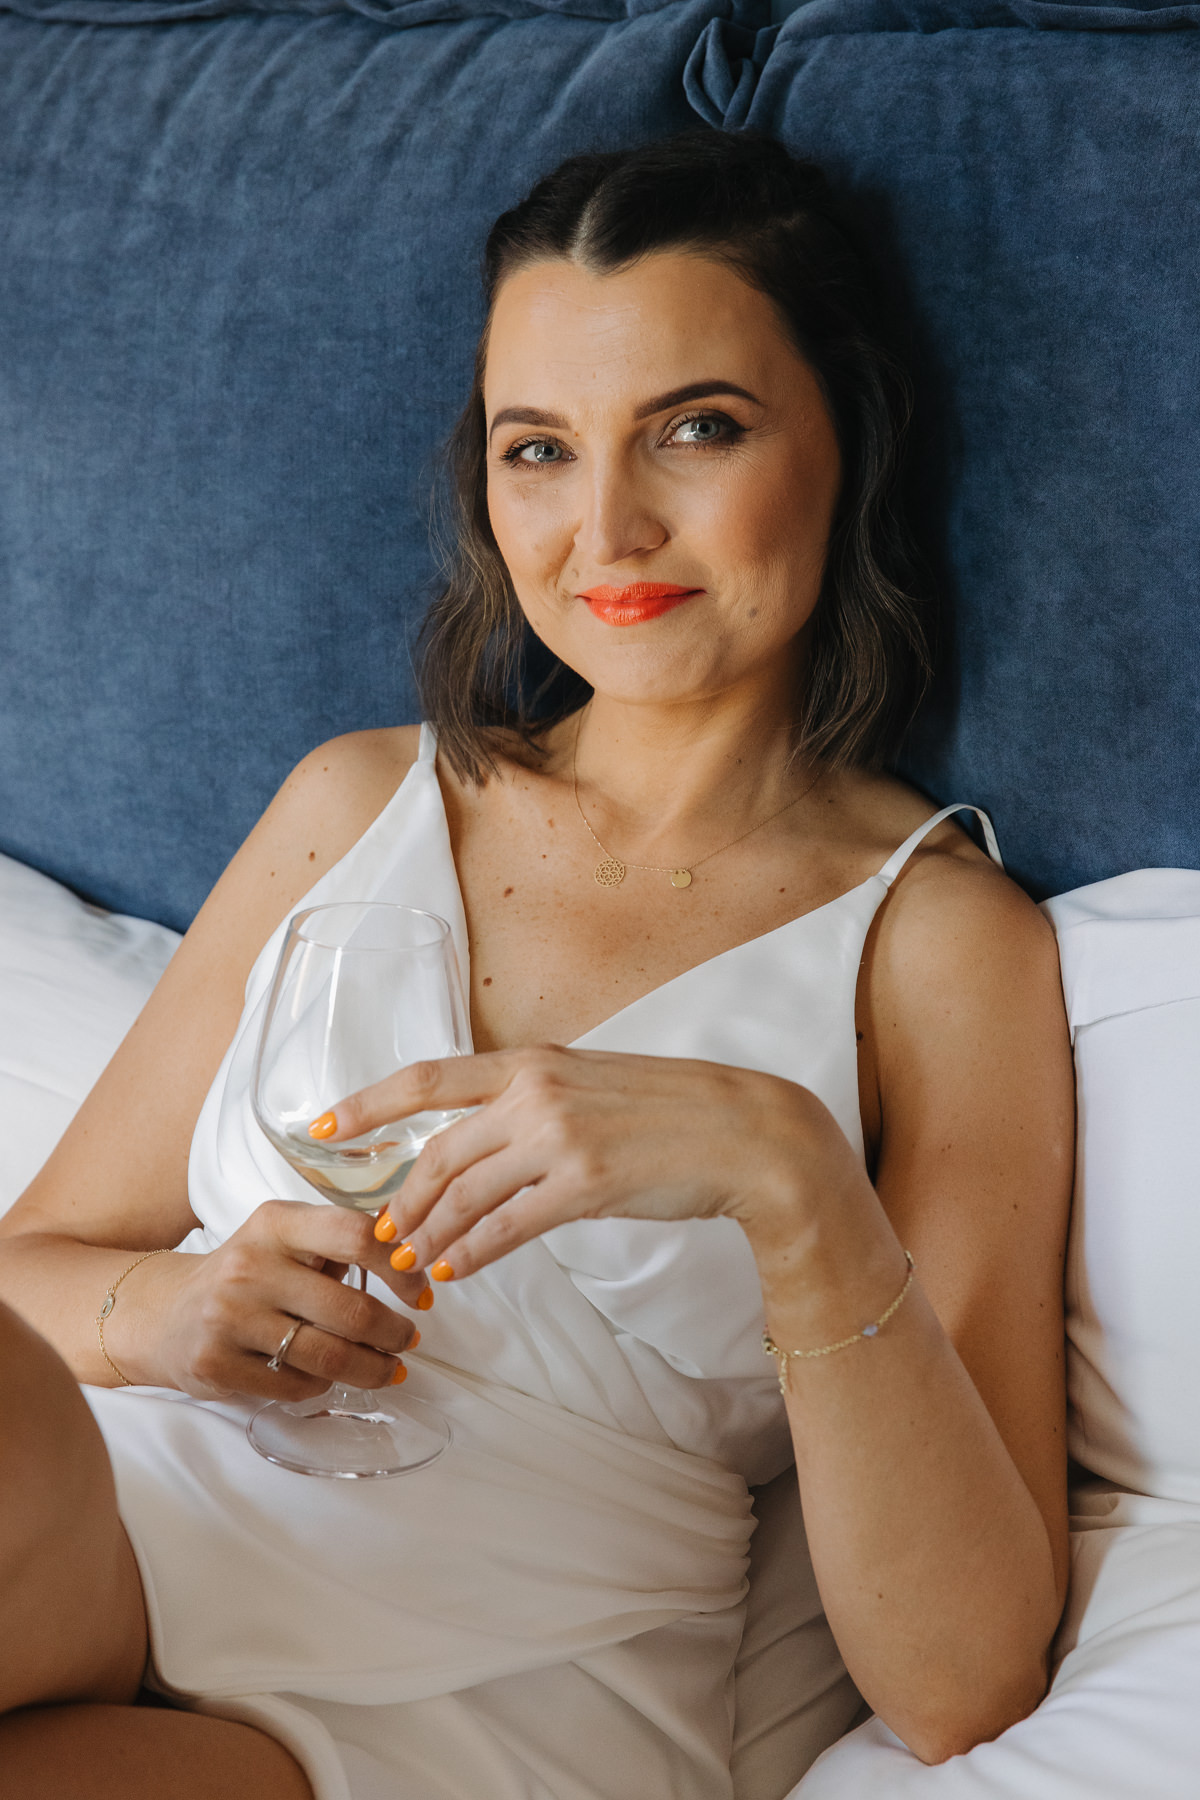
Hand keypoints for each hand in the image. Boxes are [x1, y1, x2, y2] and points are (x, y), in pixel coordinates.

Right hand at [154, 1200, 429, 1400]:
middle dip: (394, 1333)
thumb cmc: (246, 1273)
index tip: (419, 1292)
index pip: (355, 1236)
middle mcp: (250, 1265)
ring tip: (388, 1369)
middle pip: (350, 1309)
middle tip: (409, 1340)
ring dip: (371, 1369)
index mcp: (276, 1223)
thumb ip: (338, 1242)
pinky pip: (294, 1386)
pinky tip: (326, 1378)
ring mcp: (229, 1317)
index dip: (400, 1268)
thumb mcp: (285, 1238)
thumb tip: (412, 1258)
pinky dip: (321, 1386)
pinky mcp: (215, 1365)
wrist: (164, 1313)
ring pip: (328, 1357)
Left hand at [312, 1046, 842, 1281]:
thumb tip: (486, 1140)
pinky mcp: (586, 1184)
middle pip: (438, 1152)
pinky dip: (473, 1253)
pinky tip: (457, 1270)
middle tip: (380, 1235)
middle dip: (400, 1199)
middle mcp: (537, 1092)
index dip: (368, 1102)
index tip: (322, 1124)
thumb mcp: (591, 1083)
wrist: (745, 1131)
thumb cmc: (671, 1110)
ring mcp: (560, 1138)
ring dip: (429, 1235)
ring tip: (410, 1263)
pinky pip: (508, 1228)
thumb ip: (535, 1102)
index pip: (428, 1078)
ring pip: (464, 1194)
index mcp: (533, 1062)